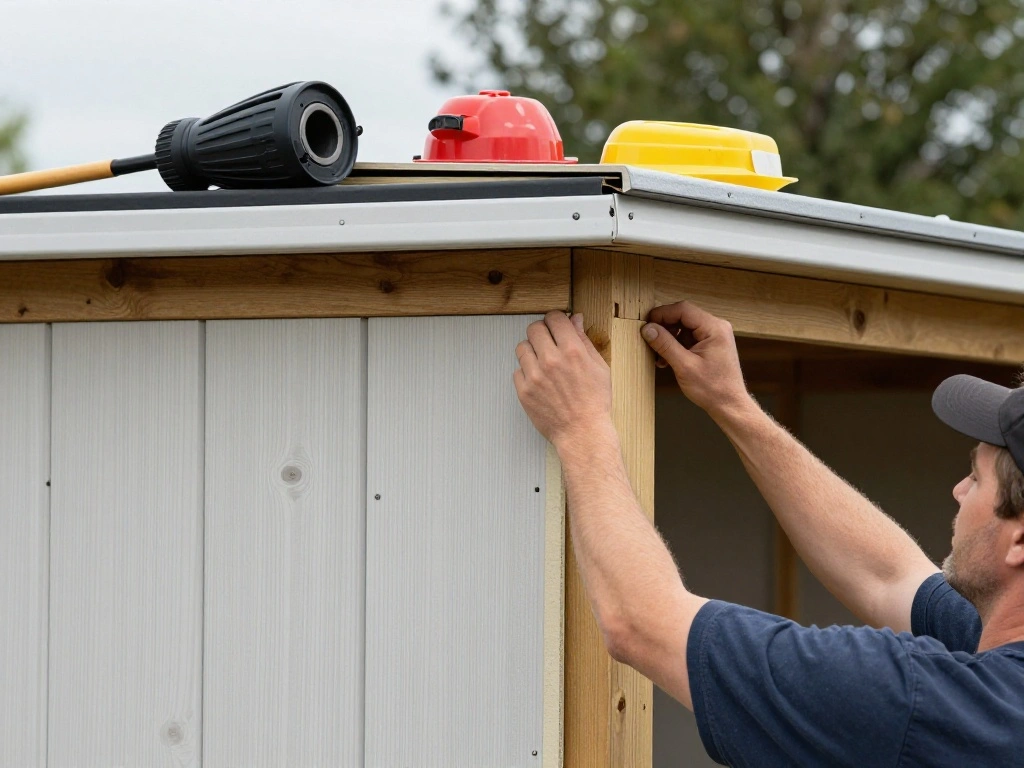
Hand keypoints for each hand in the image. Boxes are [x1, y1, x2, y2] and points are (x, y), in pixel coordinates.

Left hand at [514, 311, 612, 448]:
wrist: (583, 432)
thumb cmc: (594, 402)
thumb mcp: (599, 367)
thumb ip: (584, 340)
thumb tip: (576, 319)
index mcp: (572, 351)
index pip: (554, 318)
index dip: (556, 320)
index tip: (556, 326)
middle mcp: (551, 360)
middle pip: (534, 328)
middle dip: (542, 332)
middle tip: (548, 342)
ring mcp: (535, 376)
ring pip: (522, 347)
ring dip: (532, 351)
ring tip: (543, 363)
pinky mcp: (524, 391)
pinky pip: (517, 370)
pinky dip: (526, 373)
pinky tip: (539, 381)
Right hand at [641, 301, 751, 419]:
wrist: (729, 405)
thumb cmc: (713, 389)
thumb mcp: (684, 366)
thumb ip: (665, 344)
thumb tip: (648, 328)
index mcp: (714, 328)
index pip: (683, 309)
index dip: (662, 314)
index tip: (647, 324)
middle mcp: (716, 327)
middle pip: (683, 316)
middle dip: (664, 327)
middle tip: (649, 339)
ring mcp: (714, 336)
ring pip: (683, 327)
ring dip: (668, 339)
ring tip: (658, 355)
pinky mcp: (710, 345)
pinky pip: (688, 337)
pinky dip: (676, 346)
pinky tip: (666, 360)